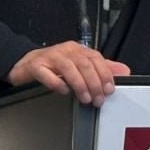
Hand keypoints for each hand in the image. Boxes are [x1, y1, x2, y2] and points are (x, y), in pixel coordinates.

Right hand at [6, 41, 130, 106]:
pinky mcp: (35, 66)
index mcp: (77, 49)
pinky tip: (63, 91)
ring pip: (68, 68)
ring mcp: (49, 57)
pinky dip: (57, 83)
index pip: (95, 58)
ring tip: (85, 99)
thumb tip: (124, 71)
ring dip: (79, 85)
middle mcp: (64, 51)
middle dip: (94, 83)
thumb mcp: (80, 65)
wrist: (25, 64)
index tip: (109, 89)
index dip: (104, 74)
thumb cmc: (54, 66)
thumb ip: (102, 68)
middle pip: (84, 64)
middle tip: (98, 99)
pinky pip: (47, 73)